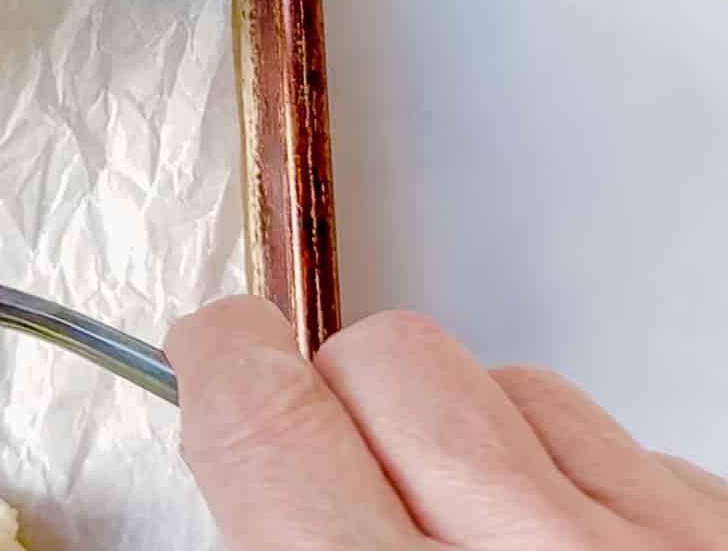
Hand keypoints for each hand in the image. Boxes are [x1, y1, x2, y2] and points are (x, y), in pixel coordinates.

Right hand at [168, 297, 726, 549]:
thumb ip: (277, 535)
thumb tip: (241, 452)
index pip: (270, 420)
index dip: (225, 358)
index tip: (219, 348)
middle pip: (392, 359)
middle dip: (348, 401)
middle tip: (349, 486)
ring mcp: (658, 545)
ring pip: (509, 381)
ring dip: (470, 438)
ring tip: (476, 544)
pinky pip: (619, 439)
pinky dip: (574, 482)